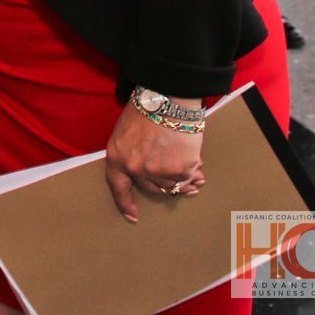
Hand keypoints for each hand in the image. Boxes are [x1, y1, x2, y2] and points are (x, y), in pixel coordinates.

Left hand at [103, 100, 205, 221]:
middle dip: (166, 185)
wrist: (168, 98)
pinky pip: (187, 177)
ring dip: (184, 180)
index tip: (132, 216)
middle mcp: (135, 168)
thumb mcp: (127, 130)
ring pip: (171, 183)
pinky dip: (193, 172)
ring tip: (195, 173)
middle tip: (183, 184)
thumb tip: (145, 170)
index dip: (124, 203)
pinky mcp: (179, 170)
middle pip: (151, 187)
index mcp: (117, 157)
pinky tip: (198, 163)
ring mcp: (157, 171)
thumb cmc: (146, 108)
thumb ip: (132, 152)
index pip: (117, 186)